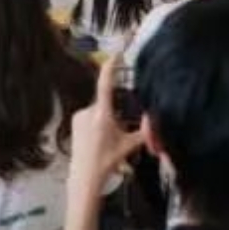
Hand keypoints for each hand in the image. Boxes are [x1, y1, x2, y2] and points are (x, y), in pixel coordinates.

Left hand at [69, 55, 144, 191]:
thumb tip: (155, 120)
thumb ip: (145, 131)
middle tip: (116, 130)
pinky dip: (96, 121)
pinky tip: (96, 137)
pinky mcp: (74, 120)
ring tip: (105, 138)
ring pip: (98, 109)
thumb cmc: (107, 160)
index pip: (106, 84)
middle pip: (106, 102)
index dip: (110, 67)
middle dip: (114, 111)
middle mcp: (88, 111)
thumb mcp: (130, 145)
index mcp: (102, 114)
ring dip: (105, 117)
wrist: (85, 174)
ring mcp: (79, 115)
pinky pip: (89, 114)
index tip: (115, 54)